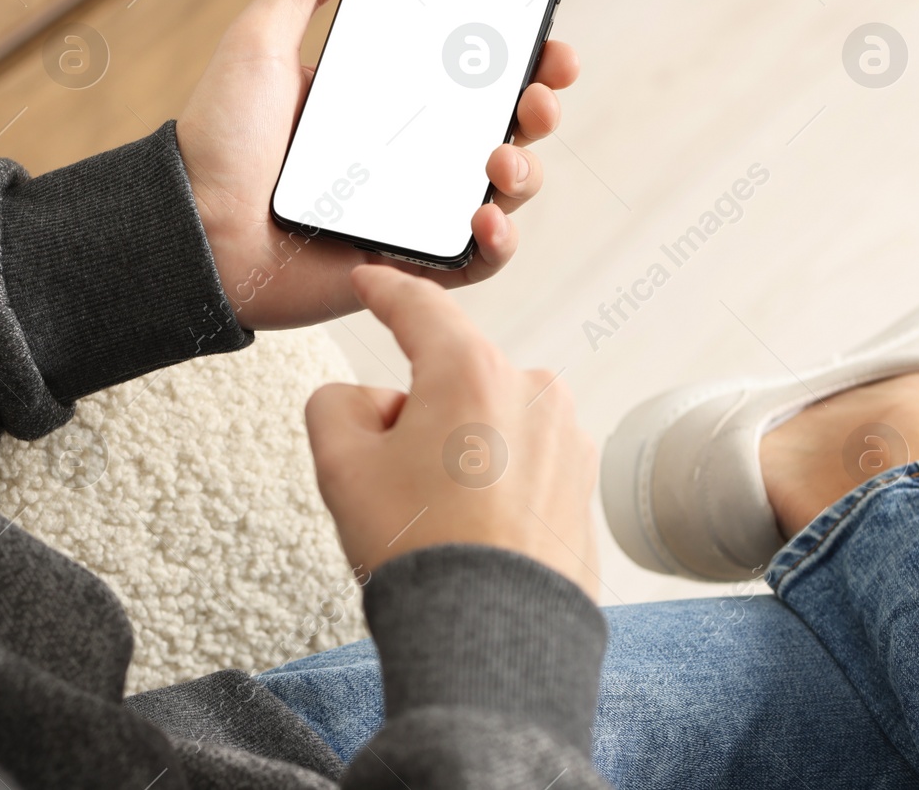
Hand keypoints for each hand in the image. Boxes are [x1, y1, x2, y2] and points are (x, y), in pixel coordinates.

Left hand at [176, 0, 579, 330]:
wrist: (192, 228)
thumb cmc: (218, 140)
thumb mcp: (257, 44)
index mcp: (388, 101)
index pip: (475, 74)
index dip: (524, 58)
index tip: (548, 39)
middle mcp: (412, 155)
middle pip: (507, 128)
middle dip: (542, 105)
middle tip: (541, 91)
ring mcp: (415, 211)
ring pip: (505, 192)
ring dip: (526, 172)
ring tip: (501, 158)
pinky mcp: (409, 266)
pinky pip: (477, 262)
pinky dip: (499, 244)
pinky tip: (486, 218)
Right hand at [304, 265, 598, 595]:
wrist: (491, 637)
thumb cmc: (422, 552)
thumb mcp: (339, 465)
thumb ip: (336, 404)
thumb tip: (371, 403)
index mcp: (471, 370)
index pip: (419, 307)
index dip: (384, 289)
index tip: (369, 281)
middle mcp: (531, 391)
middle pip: (451, 374)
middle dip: (416, 408)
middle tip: (389, 475)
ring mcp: (565, 438)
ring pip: (487, 418)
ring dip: (456, 446)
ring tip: (436, 516)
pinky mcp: (581, 482)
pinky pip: (521, 459)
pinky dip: (492, 480)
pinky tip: (471, 530)